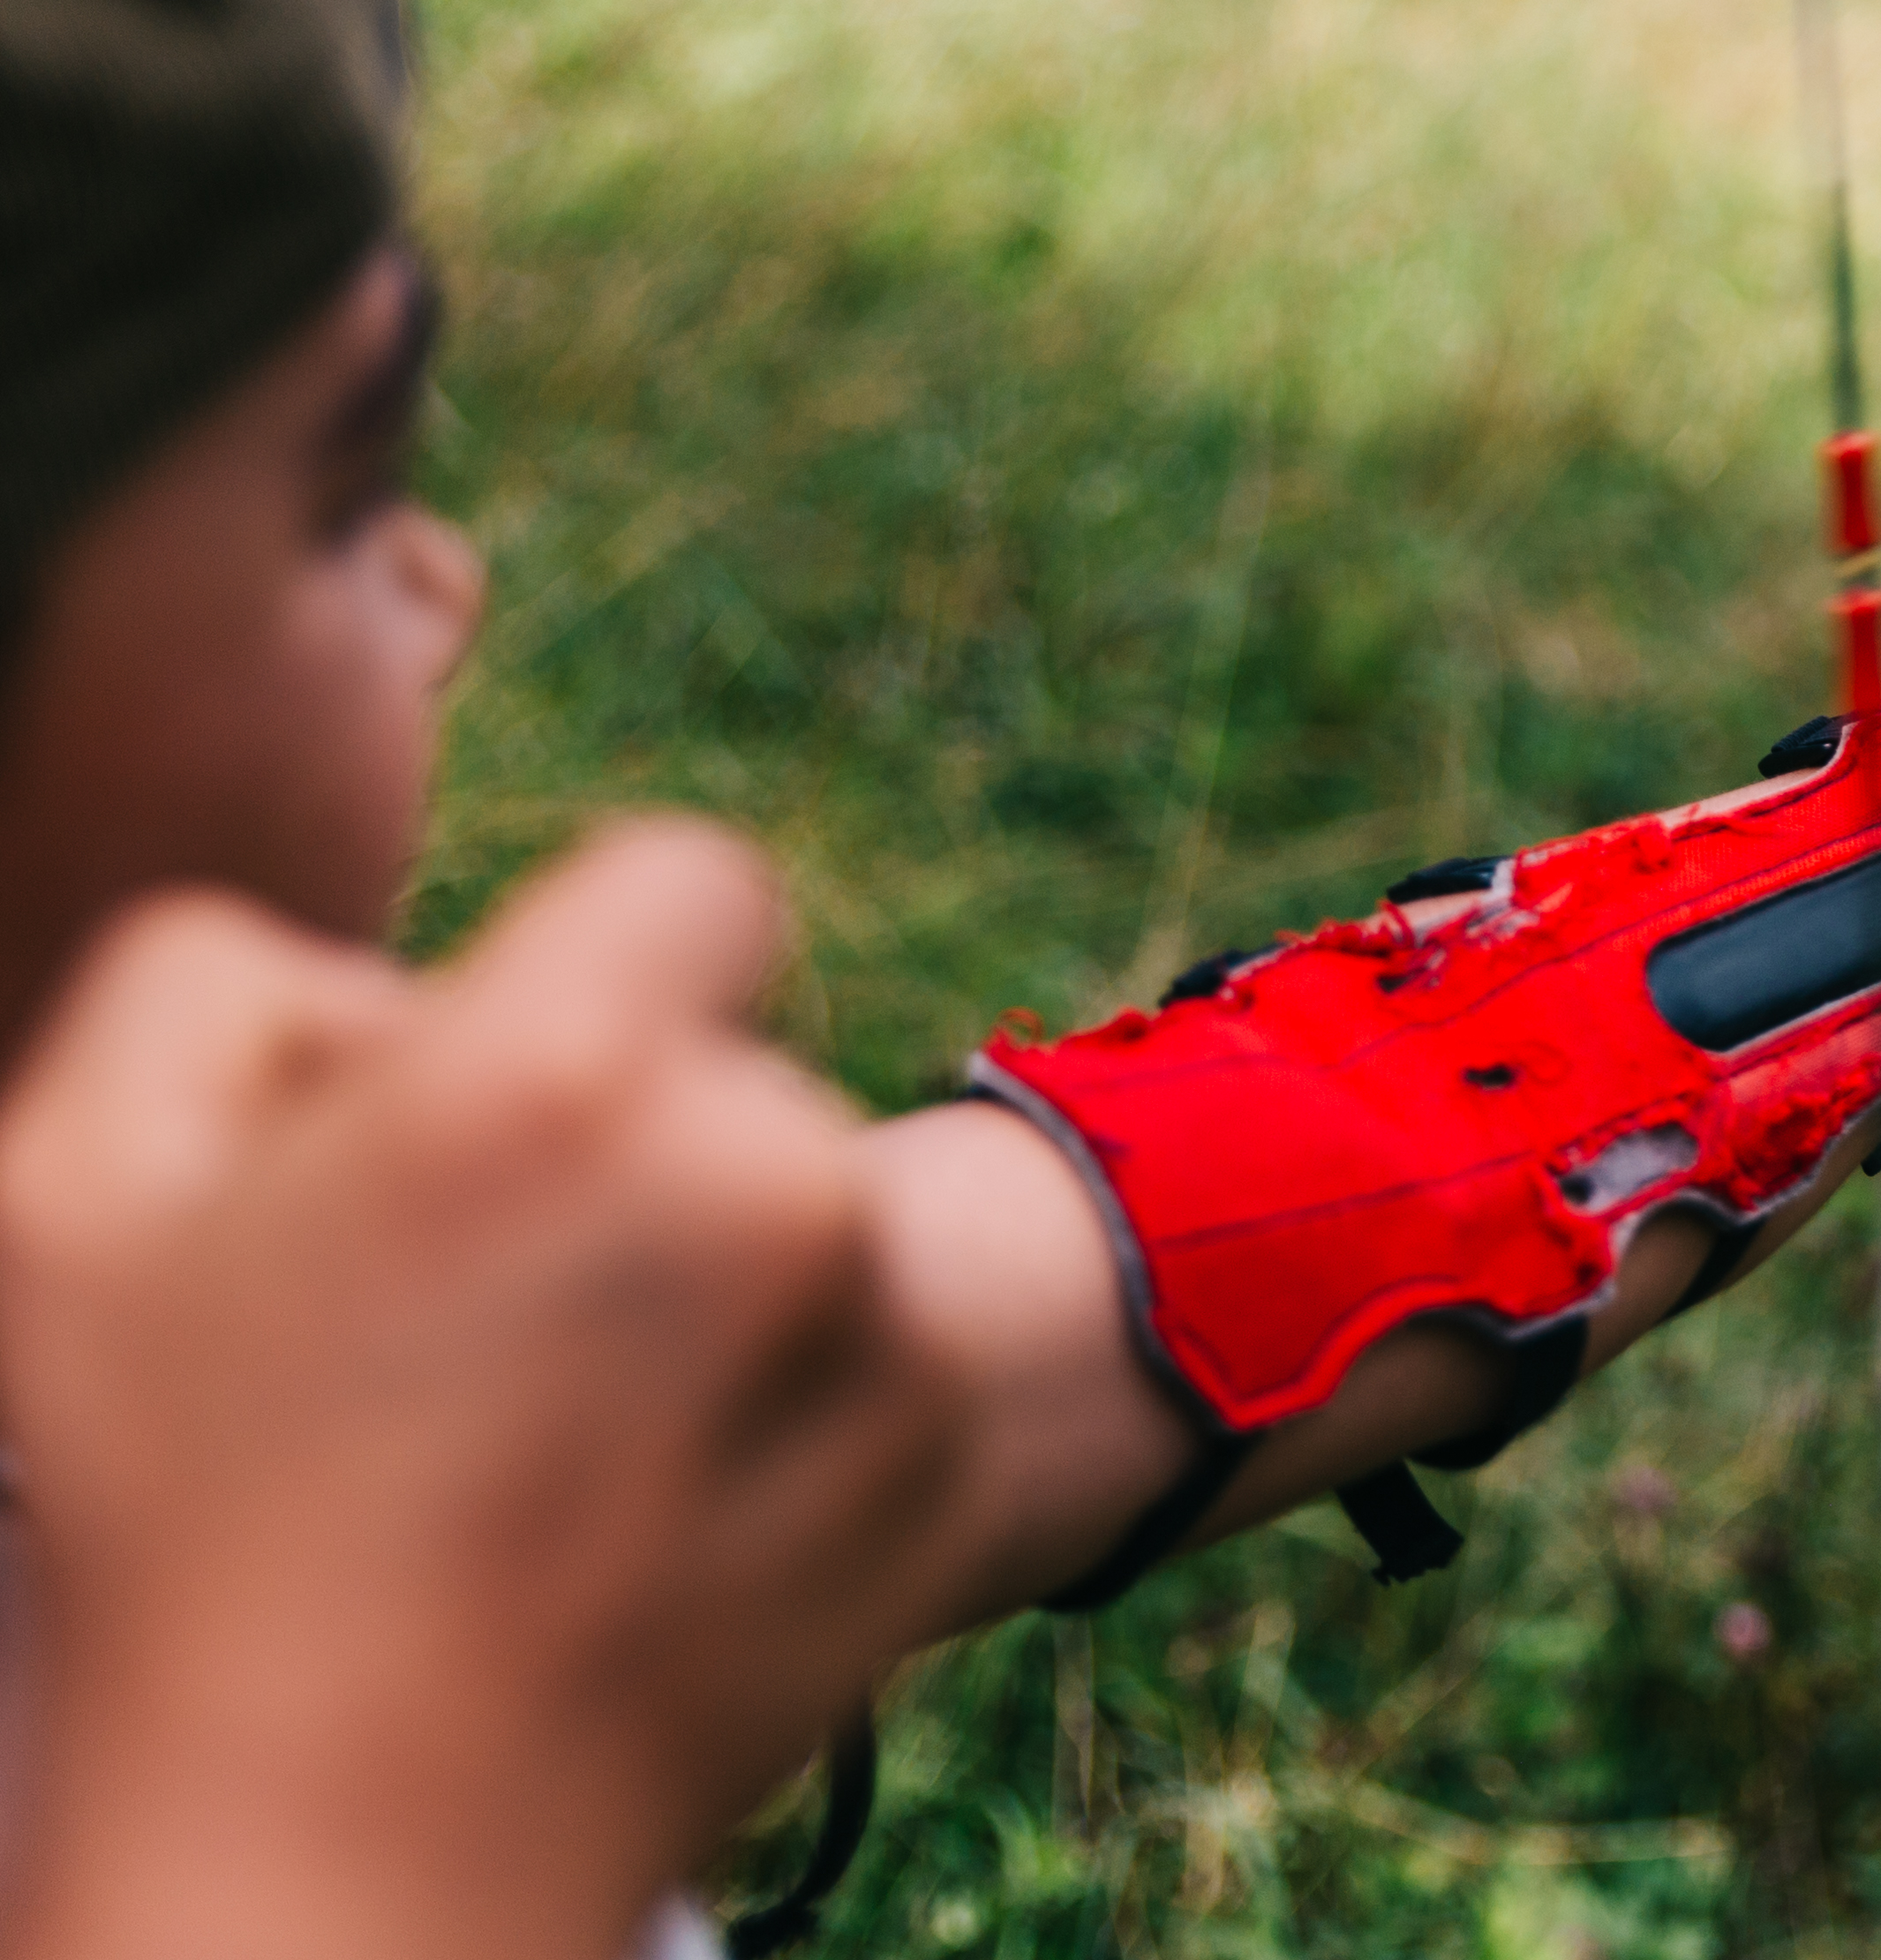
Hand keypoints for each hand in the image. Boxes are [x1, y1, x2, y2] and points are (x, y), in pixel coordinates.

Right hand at [0, 824, 968, 1959]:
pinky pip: (877, 1373)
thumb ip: (215, 985)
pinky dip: (787, 1426)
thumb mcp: (77, 1194)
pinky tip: (638, 1526)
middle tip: (476, 1325)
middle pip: (736, 1078)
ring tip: (548, 1446)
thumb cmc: (184, 1518)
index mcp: (568, 1078)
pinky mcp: (942, 1470)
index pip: (696, 882)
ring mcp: (883, 1336)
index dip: (609, 969)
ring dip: (713, 1295)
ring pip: (809, 1227)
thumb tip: (390, 985)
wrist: (342, 1849)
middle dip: (632, 1157)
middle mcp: (766, 1177)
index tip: (543, 1083)